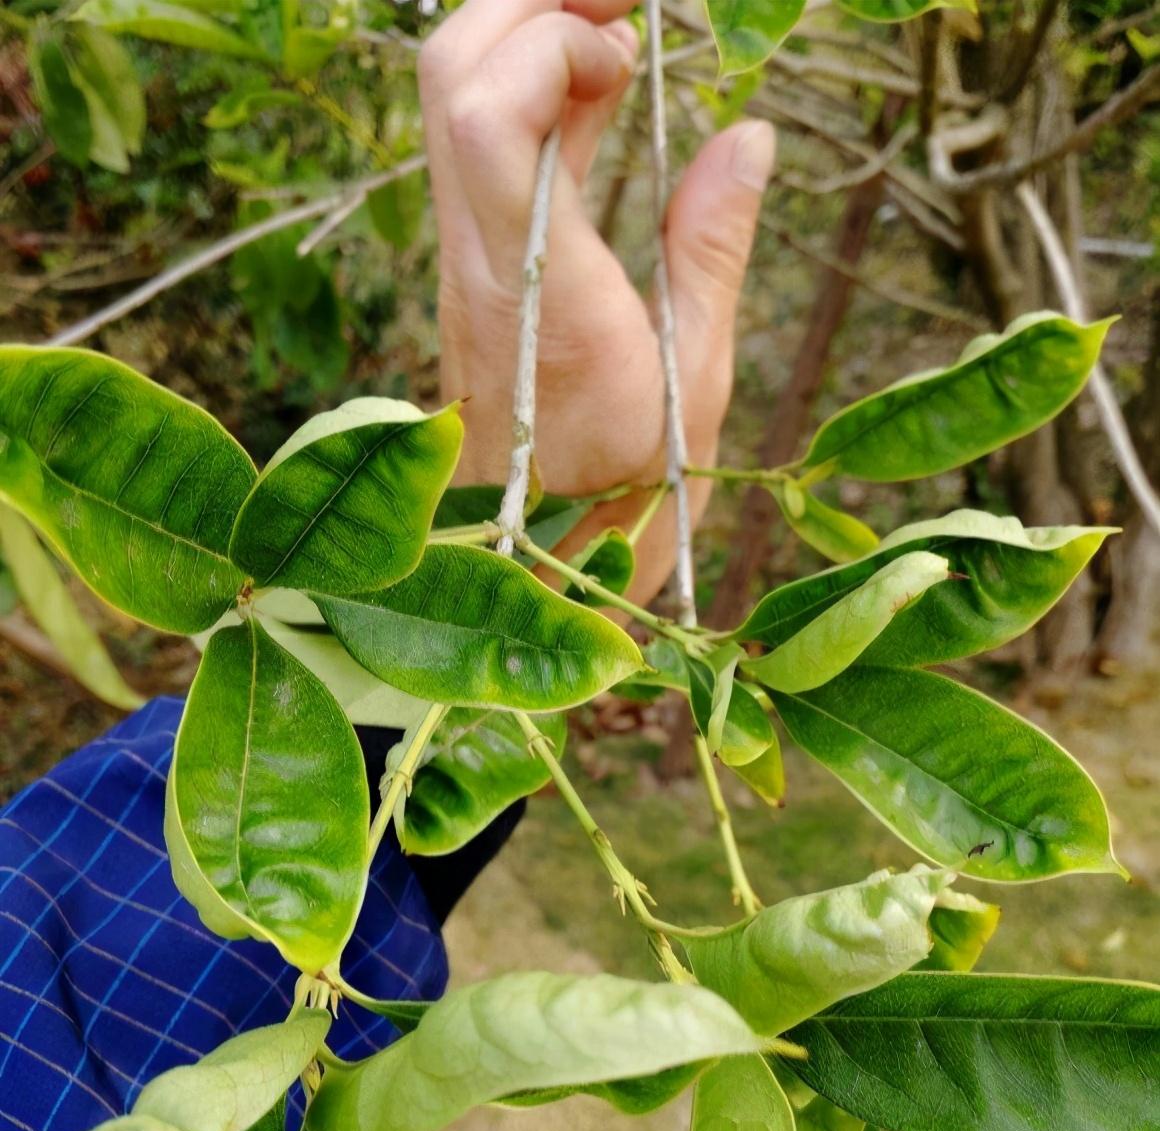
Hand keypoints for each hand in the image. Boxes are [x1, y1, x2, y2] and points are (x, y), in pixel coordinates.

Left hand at [419, 0, 773, 603]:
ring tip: (621, 29)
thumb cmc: (631, 480)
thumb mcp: (699, 378)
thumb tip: (748, 135)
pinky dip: (534, 85)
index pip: (486, 121)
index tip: (628, 52)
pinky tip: (601, 87)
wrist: (537, 543)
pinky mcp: (472, 255)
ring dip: (529, 29)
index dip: (546, 47)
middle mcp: (479, 257)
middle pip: (449, 71)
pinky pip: (480, 136)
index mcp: (542, 292)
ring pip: (452, 91)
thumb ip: (714, 251)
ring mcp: (464, 253)